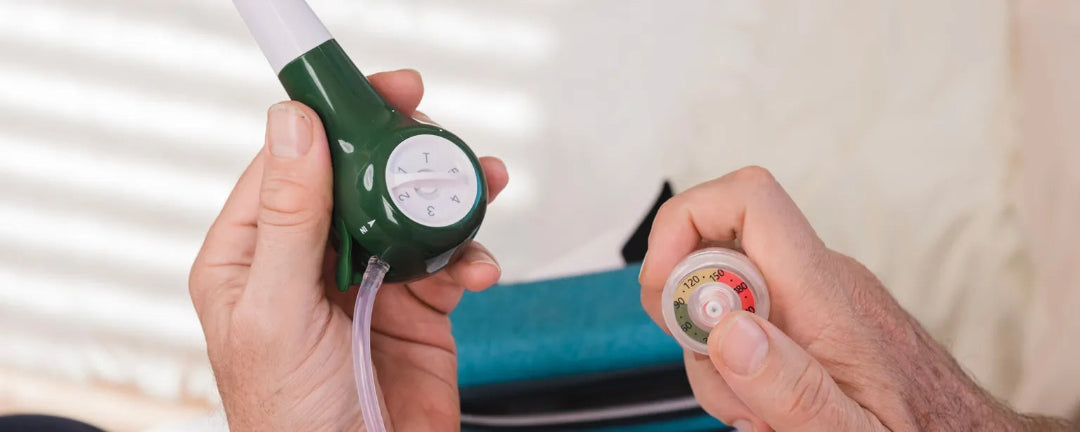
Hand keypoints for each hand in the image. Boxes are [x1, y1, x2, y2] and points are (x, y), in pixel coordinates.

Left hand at [188, 70, 508, 430]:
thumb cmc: (291, 421)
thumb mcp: (278, 312)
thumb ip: (290, 219)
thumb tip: (291, 128)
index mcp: (253, 256)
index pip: (291, 165)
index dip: (334, 122)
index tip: (375, 94)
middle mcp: (309, 262)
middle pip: (358, 179)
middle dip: (401, 151)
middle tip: (434, 131)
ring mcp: (365, 281)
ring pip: (409, 212)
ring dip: (447, 195)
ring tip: (480, 182)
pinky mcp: (415, 307)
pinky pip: (448, 261)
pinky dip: (471, 256)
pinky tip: (477, 265)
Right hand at [639, 167, 1070, 431]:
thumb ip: (790, 389)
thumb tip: (728, 329)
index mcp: (827, 297)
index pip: (748, 200)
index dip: (684, 223)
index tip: (669, 291)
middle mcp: (820, 280)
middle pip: (718, 250)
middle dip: (691, 315)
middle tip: (717, 377)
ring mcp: (814, 296)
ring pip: (725, 295)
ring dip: (715, 357)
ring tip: (756, 415)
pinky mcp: (810, 316)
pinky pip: (748, 319)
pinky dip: (737, 364)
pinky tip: (766, 406)